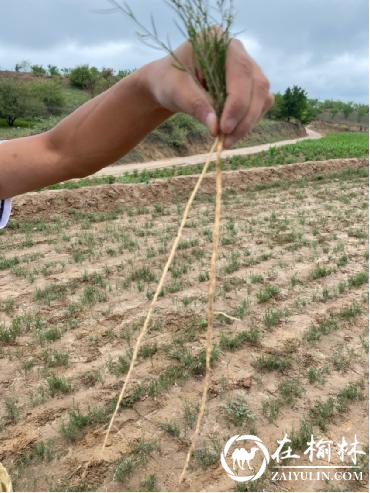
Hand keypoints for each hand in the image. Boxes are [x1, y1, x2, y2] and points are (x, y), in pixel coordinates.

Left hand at [142, 37, 273, 148]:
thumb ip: (195, 105)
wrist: (169, 83)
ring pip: (262, 97)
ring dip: (248, 123)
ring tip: (226, 142)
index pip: (240, 71)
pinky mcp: (250, 86)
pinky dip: (247, 122)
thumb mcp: (175, 91)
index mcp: (219, 41)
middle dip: (244, 118)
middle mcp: (238, 52)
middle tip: (226, 142)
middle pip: (257, 86)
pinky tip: (231, 134)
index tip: (224, 128)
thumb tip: (215, 128)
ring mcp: (248, 69)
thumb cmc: (169, 81)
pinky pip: (259, 105)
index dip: (237, 102)